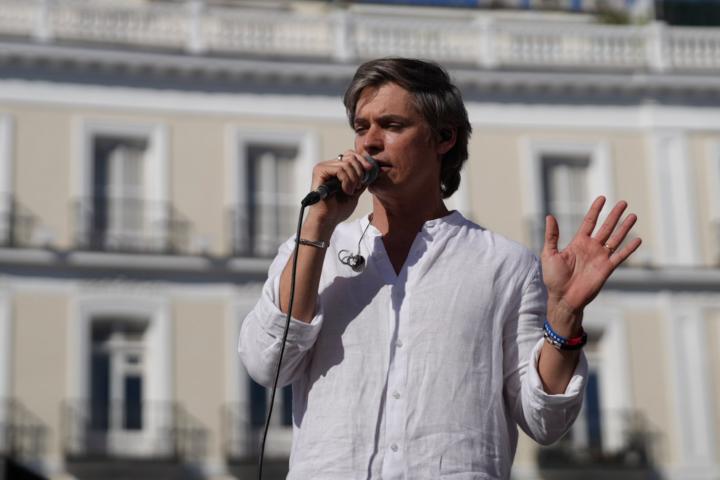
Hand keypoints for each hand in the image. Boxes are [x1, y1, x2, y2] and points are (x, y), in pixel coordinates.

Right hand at [305, 151, 374, 229]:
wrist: (328, 220)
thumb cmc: (338, 209)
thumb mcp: (355, 191)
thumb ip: (362, 180)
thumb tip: (373, 169)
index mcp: (335, 168)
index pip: (351, 155)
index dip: (362, 160)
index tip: (371, 169)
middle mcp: (328, 165)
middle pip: (350, 157)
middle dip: (359, 171)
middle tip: (359, 186)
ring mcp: (323, 167)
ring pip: (346, 164)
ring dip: (354, 179)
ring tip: (352, 191)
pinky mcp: (319, 171)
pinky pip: (340, 169)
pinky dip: (347, 180)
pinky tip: (346, 190)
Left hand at [541, 196, 641, 313]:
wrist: (563, 298)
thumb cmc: (553, 278)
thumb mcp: (549, 254)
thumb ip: (552, 236)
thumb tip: (549, 216)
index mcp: (578, 242)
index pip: (589, 222)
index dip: (596, 210)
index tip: (602, 198)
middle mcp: (591, 248)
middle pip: (606, 227)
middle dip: (614, 215)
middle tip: (624, 202)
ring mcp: (600, 258)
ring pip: (615, 239)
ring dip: (625, 228)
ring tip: (633, 216)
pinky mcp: (607, 269)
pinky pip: (620, 256)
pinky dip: (629, 248)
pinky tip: (638, 239)